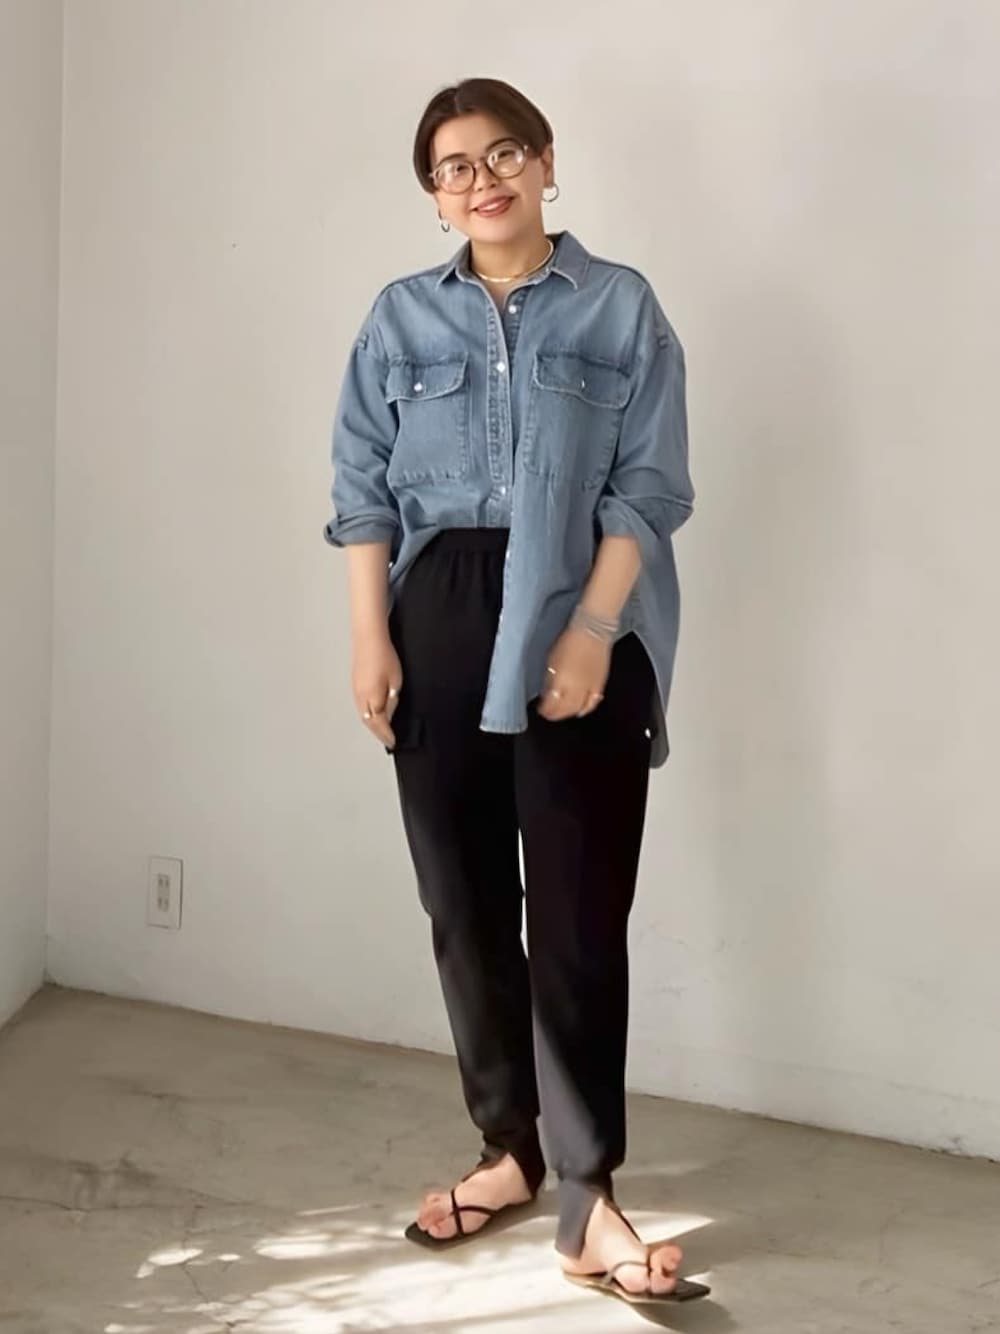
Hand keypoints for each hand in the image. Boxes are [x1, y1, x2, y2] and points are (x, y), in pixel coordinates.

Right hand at [352, 629, 402, 747]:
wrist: (368, 638)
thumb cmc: (383, 656)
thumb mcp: (395, 681)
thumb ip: (391, 701)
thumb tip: (388, 715)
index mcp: (371, 698)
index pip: (380, 723)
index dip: (386, 735)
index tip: (393, 741)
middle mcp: (360, 697)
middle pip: (369, 722)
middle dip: (378, 733)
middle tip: (388, 739)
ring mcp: (355, 691)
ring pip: (363, 715)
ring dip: (372, 724)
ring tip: (382, 730)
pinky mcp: (355, 685)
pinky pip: (360, 706)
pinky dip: (368, 714)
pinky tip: (374, 714)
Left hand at [536, 626, 610, 721]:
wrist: (592, 631)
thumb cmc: (569, 641)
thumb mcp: (552, 660)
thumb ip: (550, 679)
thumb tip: (547, 692)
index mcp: (562, 681)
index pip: (552, 704)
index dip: (545, 709)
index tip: (541, 709)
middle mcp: (576, 689)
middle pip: (565, 709)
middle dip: (555, 714)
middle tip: (549, 713)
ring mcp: (590, 688)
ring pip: (579, 709)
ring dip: (568, 713)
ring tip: (562, 713)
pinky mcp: (600, 685)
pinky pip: (593, 703)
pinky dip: (585, 709)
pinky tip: (580, 711)